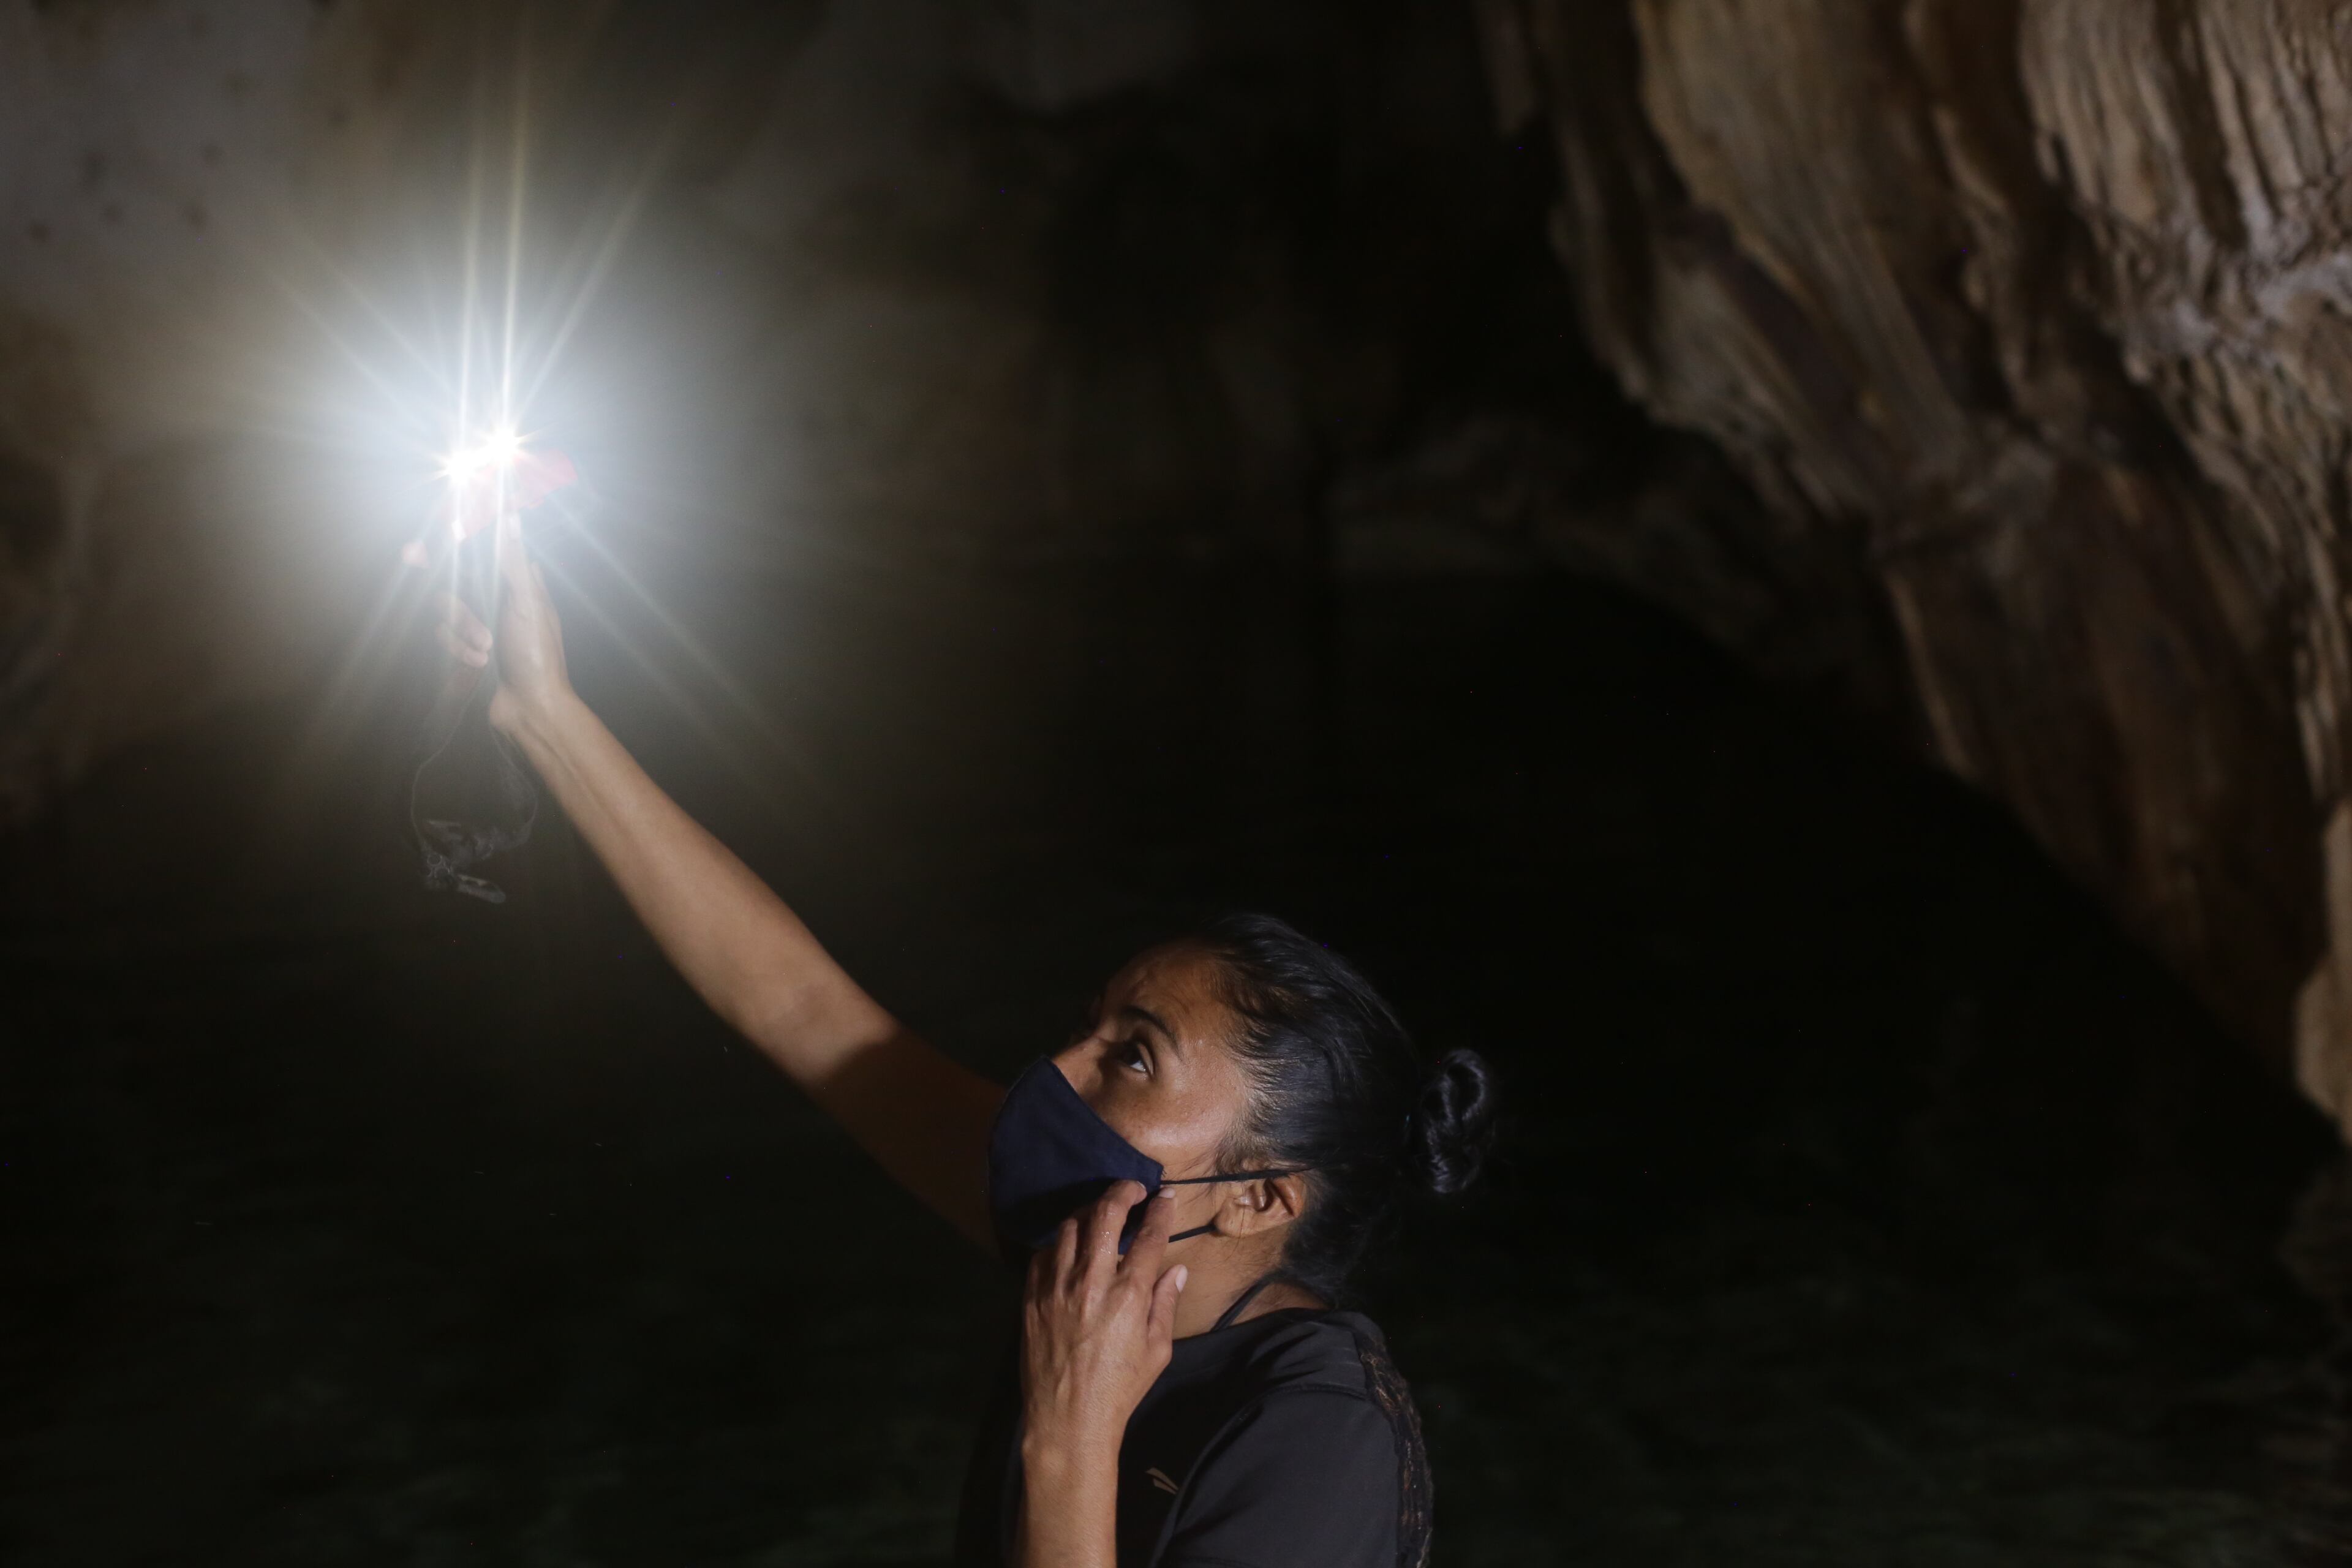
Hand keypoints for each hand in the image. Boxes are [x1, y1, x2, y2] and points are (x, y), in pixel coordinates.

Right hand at [433, 510, 572, 737]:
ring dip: (463, 627)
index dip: (457, 535)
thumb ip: (513, 561)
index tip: (436, 523)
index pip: (482, 548)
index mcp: (516, 582)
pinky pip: (442, 634)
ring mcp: (475, 622)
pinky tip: (479, 662)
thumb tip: (510, 515)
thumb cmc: (538, 655)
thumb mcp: (528, 604)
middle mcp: (494, 597)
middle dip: (436, 569)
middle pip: (453, 572)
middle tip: (410, 555)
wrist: (531, 708)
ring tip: (486, 647)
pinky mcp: (460, 645)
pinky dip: (459, 648)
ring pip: (445, 607)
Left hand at [1021, 1182, 1188, 1463]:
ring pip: (1070, 1226)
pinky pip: (1044, 1254)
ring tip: (1101, 1213)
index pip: (1148, 1236)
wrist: (1067, 1420)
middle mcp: (1090, 1282)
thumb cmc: (1120, 1389)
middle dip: (1122, 1192)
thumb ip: (1165, 1303)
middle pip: (1104, 1214)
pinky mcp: (1031, 1297)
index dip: (1160, 1210)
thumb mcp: (1157, 1351)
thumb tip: (1177, 1269)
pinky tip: (1070, 1248)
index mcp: (1128, 1295)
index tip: (1165, 1197)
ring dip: (1089, 1212)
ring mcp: (1056, 1287)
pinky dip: (1060, 1243)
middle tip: (1132, 1189)